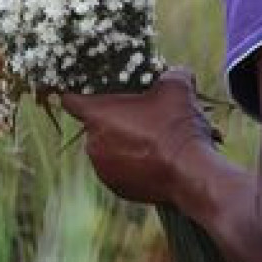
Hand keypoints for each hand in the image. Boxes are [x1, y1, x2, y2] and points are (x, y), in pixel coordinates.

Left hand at [56, 70, 220, 207]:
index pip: (71, 100)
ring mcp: (102, 170)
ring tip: (151, 141)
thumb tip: (175, 73)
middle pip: (95, 125)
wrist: (191, 174)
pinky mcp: (116, 188)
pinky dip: (130, 165)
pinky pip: (118, 170)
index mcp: (98, 115)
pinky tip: (153, 160)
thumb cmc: (177, 127)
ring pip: (106, 149)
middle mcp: (92, 144)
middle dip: (114, 120)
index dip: (80, 93)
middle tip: (140, 116)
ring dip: (122, 143)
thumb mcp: (178, 87)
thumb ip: (170, 74)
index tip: (92, 92)